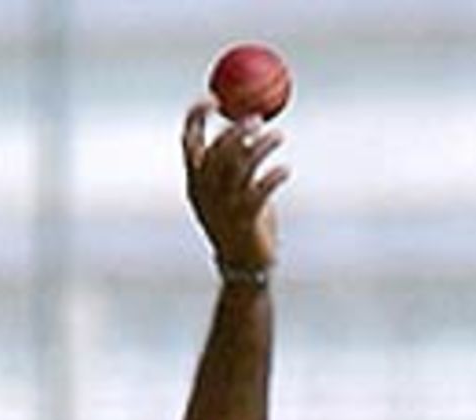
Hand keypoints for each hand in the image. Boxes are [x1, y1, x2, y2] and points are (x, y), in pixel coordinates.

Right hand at [181, 100, 287, 272]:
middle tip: (257, 118)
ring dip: (261, 147)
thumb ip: (233, 158)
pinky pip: (261, 191)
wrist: (243, 265)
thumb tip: (247, 118)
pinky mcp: (245, 221)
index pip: (189, 142)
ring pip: (240, 167)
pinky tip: (286, 170)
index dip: (197, 117)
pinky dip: (274, 176)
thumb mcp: (229, 188)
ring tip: (279, 136)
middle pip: (217, 151)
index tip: (214, 98)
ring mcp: (224, 208)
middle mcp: (205, 193)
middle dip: (237, 130)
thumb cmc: (240, 219)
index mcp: (195, 182)